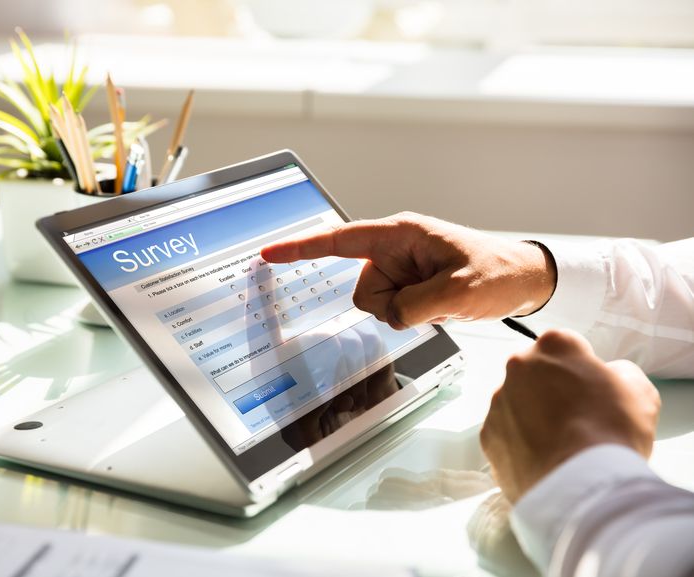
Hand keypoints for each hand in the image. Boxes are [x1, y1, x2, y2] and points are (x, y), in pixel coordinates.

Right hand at [260, 212, 555, 329]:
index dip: (301, 248)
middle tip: (431, 300)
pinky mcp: (409, 285)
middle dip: (392, 304)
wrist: (523, 280)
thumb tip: (389, 315)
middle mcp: (395, 249)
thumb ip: (414, 306)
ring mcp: (402, 269)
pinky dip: (412, 315)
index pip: (339, 240)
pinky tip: (438, 305)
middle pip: (363, 289)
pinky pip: (392, 310)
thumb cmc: (497, 271)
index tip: (269, 253)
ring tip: (439, 301)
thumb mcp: (458, 290)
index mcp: (400, 234)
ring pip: (376, 305)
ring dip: (405, 312)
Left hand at [480, 329, 660, 502]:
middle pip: (536, 373)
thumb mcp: (639, 391)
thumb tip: (608, 377)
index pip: (567, 347)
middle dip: (554, 389)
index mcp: (553, 346)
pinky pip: (506, 433)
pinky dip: (521, 443)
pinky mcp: (488, 435)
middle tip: (578, 417)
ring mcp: (499, 401)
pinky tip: (545, 458)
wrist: (580, 484)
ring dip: (535, 416)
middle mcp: (518, 367)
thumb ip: (619, 374)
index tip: (593, 389)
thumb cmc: (611, 432)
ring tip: (562, 444)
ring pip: (518, 403)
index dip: (583, 369)